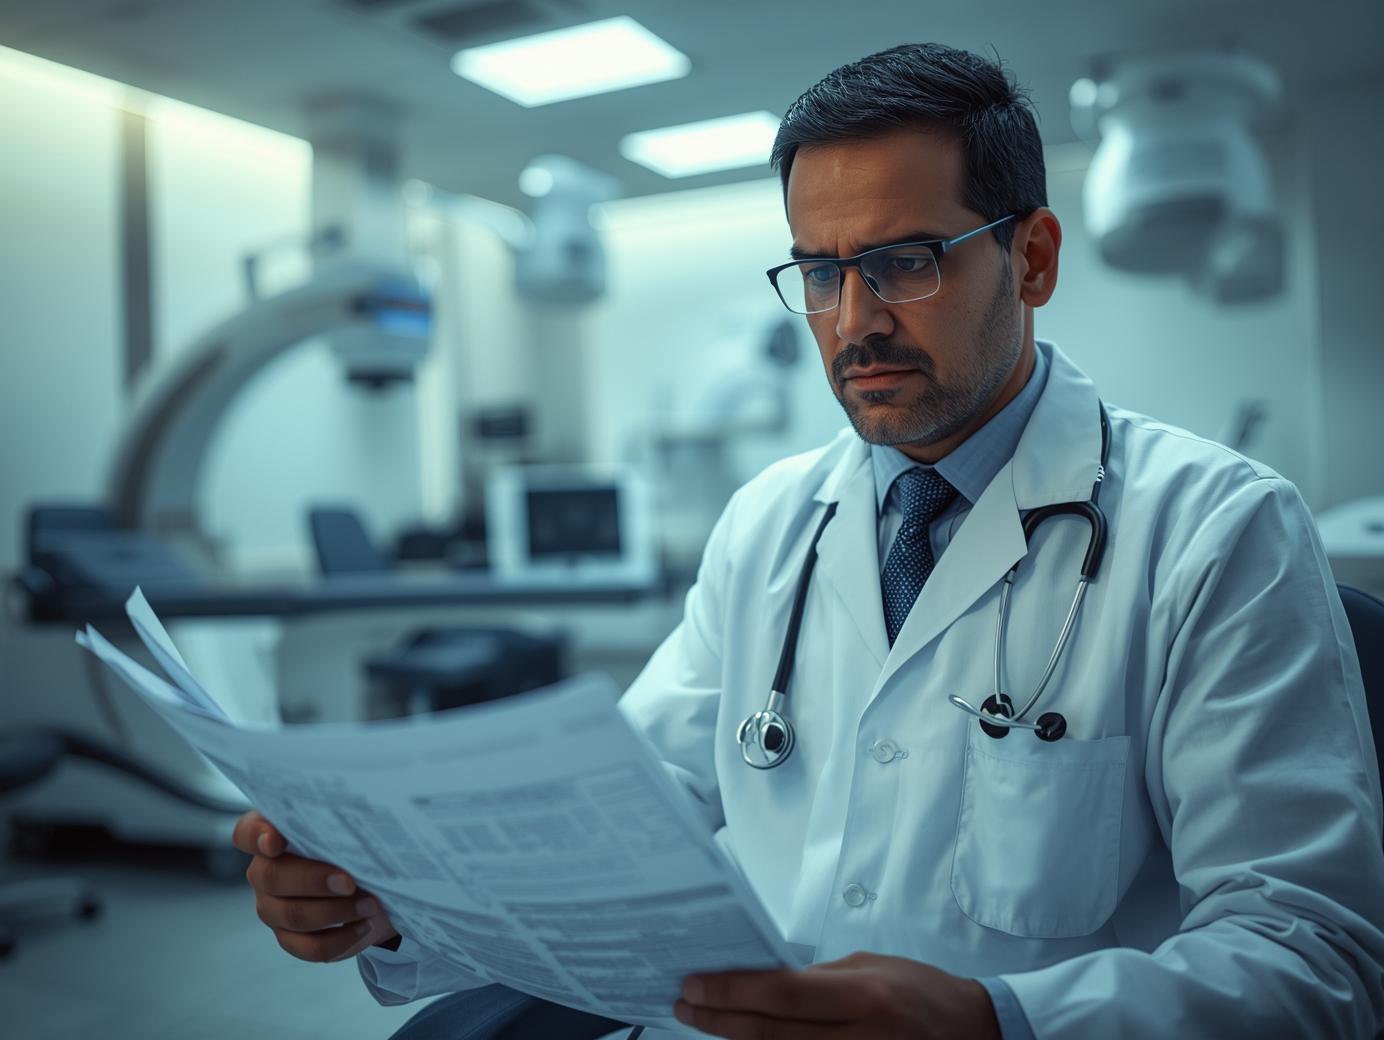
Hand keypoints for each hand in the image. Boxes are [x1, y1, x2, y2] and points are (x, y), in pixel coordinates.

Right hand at [232, 809, 399, 962]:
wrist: (372, 884)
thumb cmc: (354, 846)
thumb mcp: (349, 830)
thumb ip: (339, 826)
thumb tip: (355, 830)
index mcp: (272, 835)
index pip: (247, 833)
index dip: (256, 836)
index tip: (275, 842)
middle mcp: (264, 872)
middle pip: (272, 877)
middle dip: (313, 880)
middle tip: (350, 882)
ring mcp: (273, 908)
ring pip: (293, 915)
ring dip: (336, 911)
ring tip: (370, 904)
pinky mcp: (290, 939)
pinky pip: (310, 946)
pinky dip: (340, 939)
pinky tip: (363, 926)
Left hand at [675, 951, 1001, 1038]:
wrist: (977, 1032)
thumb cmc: (921, 991)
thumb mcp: (872, 968)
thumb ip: (819, 979)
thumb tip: (764, 981)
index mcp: (864, 997)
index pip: (782, 995)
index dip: (732, 991)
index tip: (695, 983)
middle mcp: (861, 1038)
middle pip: (772, 1034)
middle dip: (721, 1019)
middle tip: (685, 1004)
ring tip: (703, 1023)